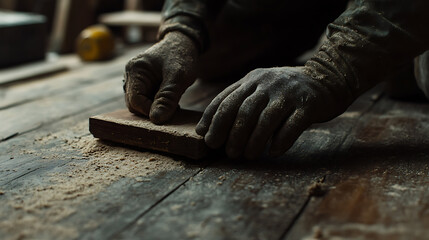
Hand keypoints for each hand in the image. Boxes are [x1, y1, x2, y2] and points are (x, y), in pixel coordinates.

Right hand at [124, 31, 197, 123]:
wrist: (183, 43)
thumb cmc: (182, 56)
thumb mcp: (179, 78)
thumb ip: (167, 98)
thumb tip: (156, 119)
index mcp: (135, 70)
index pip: (135, 101)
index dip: (151, 111)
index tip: (171, 110)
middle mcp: (129, 74)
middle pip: (134, 104)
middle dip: (153, 109)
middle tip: (174, 105)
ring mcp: (133, 78)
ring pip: (139, 103)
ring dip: (155, 106)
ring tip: (172, 99)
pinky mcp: (140, 82)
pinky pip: (144, 99)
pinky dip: (156, 102)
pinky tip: (168, 97)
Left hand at [196, 67, 338, 158]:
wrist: (328, 78)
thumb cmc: (286, 91)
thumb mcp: (261, 87)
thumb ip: (238, 101)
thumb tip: (208, 128)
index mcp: (252, 79)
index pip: (226, 99)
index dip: (213, 120)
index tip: (206, 138)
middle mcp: (268, 83)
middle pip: (243, 111)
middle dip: (232, 134)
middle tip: (228, 153)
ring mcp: (288, 93)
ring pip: (265, 120)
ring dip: (254, 142)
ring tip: (248, 156)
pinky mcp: (308, 105)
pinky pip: (291, 126)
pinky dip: (280, 142)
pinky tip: (273, 152)